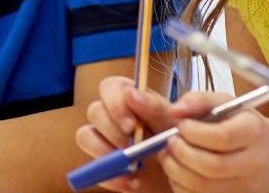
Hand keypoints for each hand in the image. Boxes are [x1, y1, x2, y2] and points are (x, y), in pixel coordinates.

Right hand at [75, 75, 187, 191]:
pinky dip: (112, 176)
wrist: (183, 172)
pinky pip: (93, 168)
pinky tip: (133, 181)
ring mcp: (103, 139)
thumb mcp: (172, 124)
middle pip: (94, 110)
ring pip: (85, 135)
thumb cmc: (176, 139)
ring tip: (130, 164)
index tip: (130, 126)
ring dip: (104, 150)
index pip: (109, 87)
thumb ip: (155, 107)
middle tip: (129, 146)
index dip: (115, 104)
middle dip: (110, 129)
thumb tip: (131, 92)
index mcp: (128, 97)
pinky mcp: (102, 164)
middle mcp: (111, 114)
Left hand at [157, 92, 268, 192]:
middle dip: (182, 152)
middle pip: (212, 166)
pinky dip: (182, 187)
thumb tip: (174, 111)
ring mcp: (246, 188)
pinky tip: (178, 172)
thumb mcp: (227, 104)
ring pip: (204, 188)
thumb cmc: (245, 126)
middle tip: (170, 141)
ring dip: (176, 171)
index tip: (180, 125)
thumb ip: (199, 100)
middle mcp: (253, 163)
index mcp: (254, 132)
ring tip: (169, 155)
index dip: (194, 132)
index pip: (222, 137)